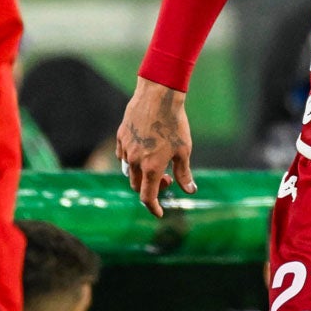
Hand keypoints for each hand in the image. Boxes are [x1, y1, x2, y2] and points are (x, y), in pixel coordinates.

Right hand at [115, 76, 195, 217]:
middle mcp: (135, 161)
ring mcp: (125, 149)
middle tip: (167, 180)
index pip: (147, 198)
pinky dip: (132, 160)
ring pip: (129, 171)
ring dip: (141, 175)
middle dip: (151, 188)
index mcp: (151, 168)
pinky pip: (123, 156)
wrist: (158, 97)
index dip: (153, 208)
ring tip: (156, 165)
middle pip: (138, 186)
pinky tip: (143, 153)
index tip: (160, 213)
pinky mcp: (121, 137)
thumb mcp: (184, 150)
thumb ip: (184, 173)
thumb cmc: (175, 124)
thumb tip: (190, 190)